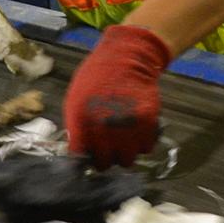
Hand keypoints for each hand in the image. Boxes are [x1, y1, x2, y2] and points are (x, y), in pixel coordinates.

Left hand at [64, 24, 170, 168]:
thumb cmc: (96, 77)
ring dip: (124, 153)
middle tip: (108, 147)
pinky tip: (136, 133)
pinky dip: (142, 144)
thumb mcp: (75, 99)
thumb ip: (77, 127)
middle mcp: (104, 129)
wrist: (126, 58)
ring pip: (127, 160)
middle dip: (105, 158)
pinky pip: (146, 148)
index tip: (88, 152)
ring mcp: (127, 128)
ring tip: (123, 141)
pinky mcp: (148, 124)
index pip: (80, 157)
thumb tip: (80, 150)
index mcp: (82, 122)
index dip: (84, 157)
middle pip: (104, 164)